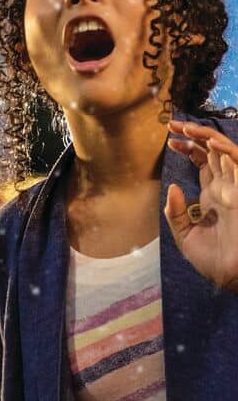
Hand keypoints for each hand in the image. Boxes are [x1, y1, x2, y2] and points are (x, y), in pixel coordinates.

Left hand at [165, 121, 237, 291]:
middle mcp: (227, 188)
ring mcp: (237, 188)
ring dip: (208, 138)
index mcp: (214, 196)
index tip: (169, 141)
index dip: (189, 148)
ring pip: (227, 153)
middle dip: (194, 136)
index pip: (204, 163)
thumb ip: (176, 213)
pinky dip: (227, 152)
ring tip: (187, 128)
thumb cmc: (214, 260)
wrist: (233, 275)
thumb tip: (172, 188)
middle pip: (213, 153)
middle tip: (172, 125)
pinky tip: (211, 144)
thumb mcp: (186, 235)